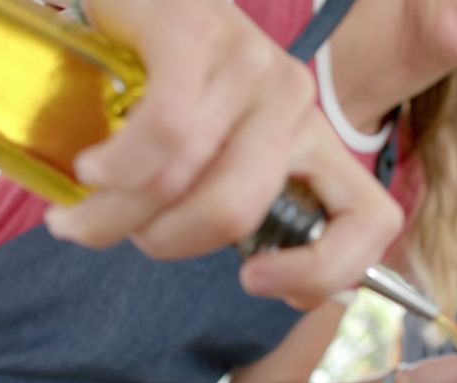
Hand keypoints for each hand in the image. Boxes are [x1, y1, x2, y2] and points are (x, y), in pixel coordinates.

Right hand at [44, 0, 401, 308]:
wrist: (135, 1)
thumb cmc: (173, 92)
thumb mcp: (227, 158)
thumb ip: (250, 213)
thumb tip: (272, 281)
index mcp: (315, 141)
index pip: (373, 220)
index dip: (324, 272)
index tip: (254, 280)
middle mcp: (294, 101)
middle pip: (236, 213)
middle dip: (163, 241)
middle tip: (122, 234)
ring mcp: (250, 63)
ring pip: (186, 178)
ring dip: (116, 214)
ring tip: (83, 212)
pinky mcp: (196, 31)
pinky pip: (165, 128)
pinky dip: (117, 165)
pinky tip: (93, 169)